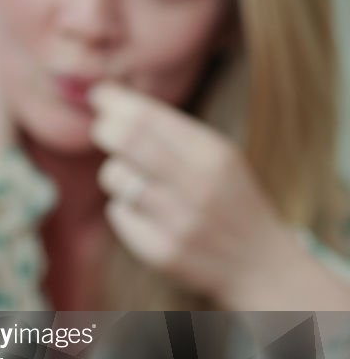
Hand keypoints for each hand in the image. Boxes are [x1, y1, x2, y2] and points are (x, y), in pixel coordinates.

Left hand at [90, 82, 299, 307]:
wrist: (259, 264)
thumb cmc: (228, 199)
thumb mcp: (218, 157)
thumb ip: (171, 131)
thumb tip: (111, 101)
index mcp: (214, 154)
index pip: (150, 117)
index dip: (115, 102)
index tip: (99, 94)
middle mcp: (198, 187)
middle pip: (126, 140)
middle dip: (105, 129)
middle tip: (103, 130)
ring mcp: (179, 222)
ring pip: (114, 176)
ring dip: (115, 173)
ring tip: (138, 180)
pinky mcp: (160, 252)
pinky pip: (117, 213)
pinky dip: (123, 208)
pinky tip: (148, 215)